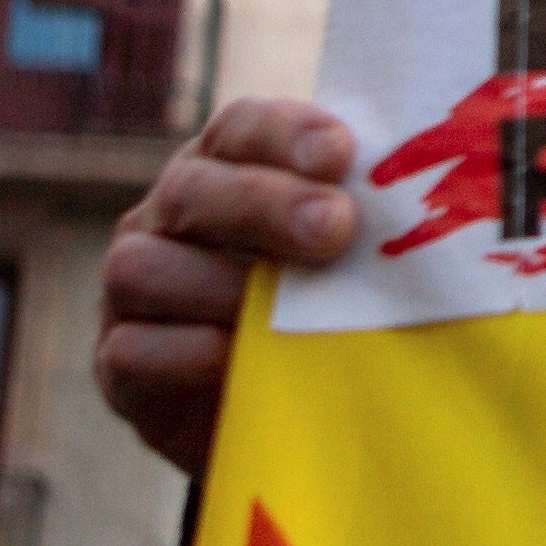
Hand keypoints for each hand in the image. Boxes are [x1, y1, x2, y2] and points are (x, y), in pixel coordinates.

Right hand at [97, 98, 362, 471]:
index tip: (341, 152)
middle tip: (335, 227)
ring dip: (220, 285)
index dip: (285, 133)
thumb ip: (367, 223)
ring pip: (140, 266)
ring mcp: (130, 292)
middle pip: (192, 188)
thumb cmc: (329, 317)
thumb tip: (426, 196)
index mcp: (225, 172)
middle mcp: (168, 219)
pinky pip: (131, 349)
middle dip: (264, 203)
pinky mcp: (118, 366)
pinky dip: (187, 354)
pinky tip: (239, 361)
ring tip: (285, 310)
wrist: (291, 417)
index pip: (241, 129)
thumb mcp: (350, 263)